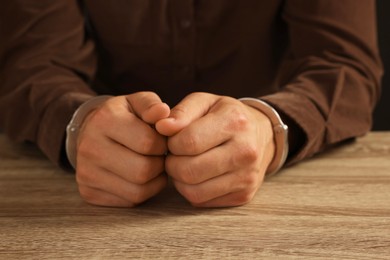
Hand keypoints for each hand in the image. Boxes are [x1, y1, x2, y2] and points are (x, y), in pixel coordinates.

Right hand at [76, 92, 169, 206]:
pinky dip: (142, 191)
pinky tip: (139, 177)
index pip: (148, 143)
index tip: (161, 140)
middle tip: (158, 156)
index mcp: (105, 119)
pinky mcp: (89, 193)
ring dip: (154, 181)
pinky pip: (129, 201)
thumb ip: (152, 105)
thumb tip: (163, 112)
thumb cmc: (123, 117)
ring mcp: (86, 173)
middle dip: (159, 164)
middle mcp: (90, 147)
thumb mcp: (137, 102)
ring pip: (138, 191)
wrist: (90, 131)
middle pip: (143, 171)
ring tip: (151, 165)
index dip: (163, 144)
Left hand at [156, 92, 274, 206]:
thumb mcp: (205, 102)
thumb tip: (161, 127)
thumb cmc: (225, 116)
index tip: (174, 139)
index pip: (188, 142)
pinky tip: (196, 176)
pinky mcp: (243, 195)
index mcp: (235, 121)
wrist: (261, 134)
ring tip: (184, 164)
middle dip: (172, 164)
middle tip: (175, 155)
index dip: (171, 143)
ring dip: (179, 180)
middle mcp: (246, 151)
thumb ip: (181, 112)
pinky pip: (202, 201)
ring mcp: (247, 177)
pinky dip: (191, 190)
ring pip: (193, 191)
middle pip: (189, 171)